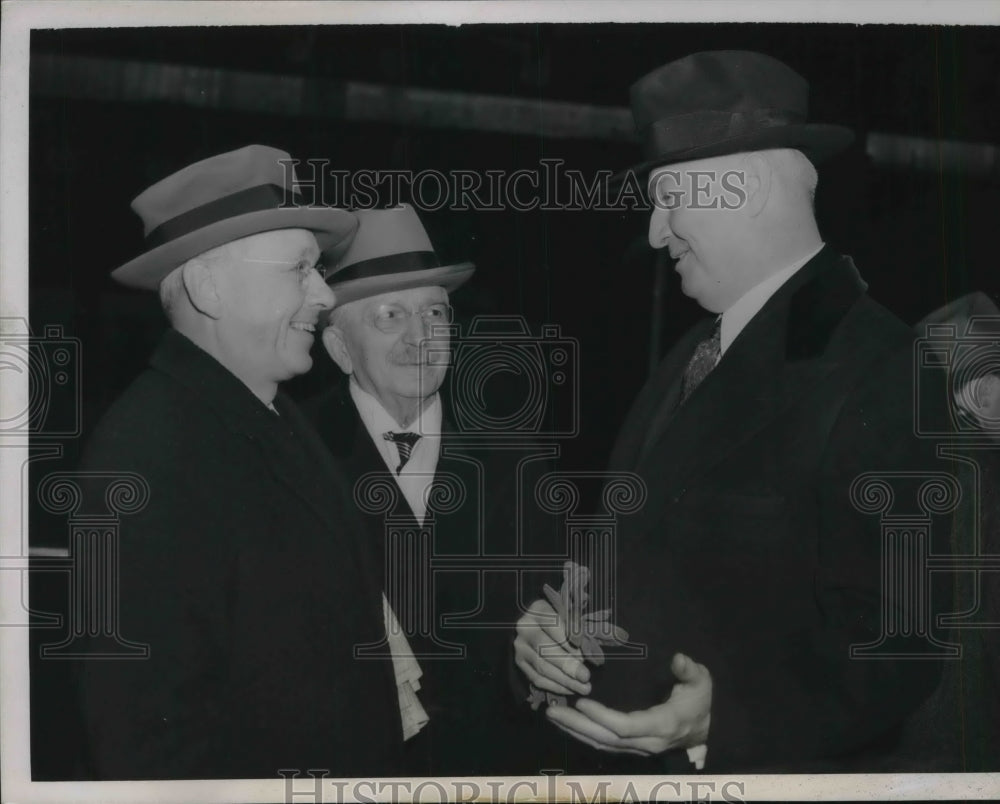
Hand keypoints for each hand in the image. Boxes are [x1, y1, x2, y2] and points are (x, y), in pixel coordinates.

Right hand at [514, 599, 591, 695]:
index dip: (569, 637)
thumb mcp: (568, 614)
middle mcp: (525, 627)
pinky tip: (570, 689)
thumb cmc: (560, 619)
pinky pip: (537, 678)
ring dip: (564, 680)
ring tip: (583, 688)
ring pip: (542, 666)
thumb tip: (588, 650)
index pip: (554, 623)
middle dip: (567, 664)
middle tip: (585, 677)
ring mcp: (520, 647)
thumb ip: (578, 628)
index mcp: (538, 610)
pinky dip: (555, 686)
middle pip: (545, 648)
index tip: (583, 650)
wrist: (535, 626)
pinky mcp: (520, 662)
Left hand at [546, 652, 710, 755]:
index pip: (625, 727)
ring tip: (552, 715)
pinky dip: (583, 734)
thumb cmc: (700, 701)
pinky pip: (604, 744)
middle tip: (551, 710)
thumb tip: (678, 658)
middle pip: (605, 739)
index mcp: (661, 725)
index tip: (580, 702)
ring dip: (575, 731)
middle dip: (576, 725)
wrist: (707, 730)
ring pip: (601, 744)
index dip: (601, 717)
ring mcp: (638, 748)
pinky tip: (567, 724)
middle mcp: (646, 742)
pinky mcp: (631, 748)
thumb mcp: (701, 682)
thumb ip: (689, 671)